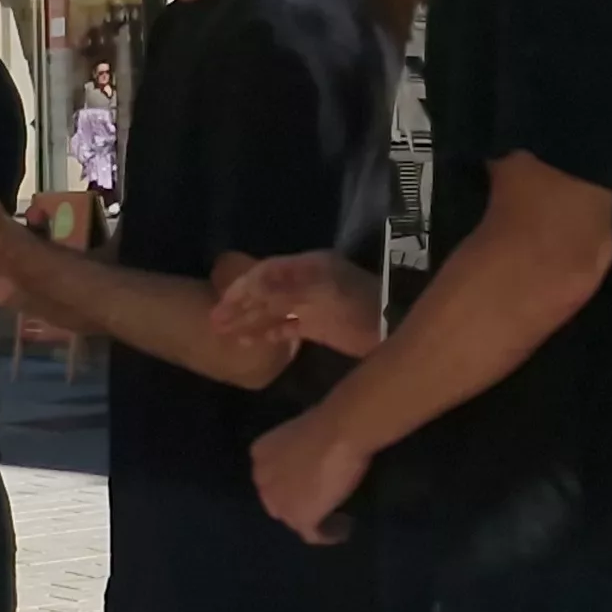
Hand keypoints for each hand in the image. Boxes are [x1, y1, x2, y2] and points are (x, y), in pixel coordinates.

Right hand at [212, 249, 385, 357]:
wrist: (397, 327)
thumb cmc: (361, 306)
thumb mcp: (323, 291)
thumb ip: (287, 286)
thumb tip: (252, 283)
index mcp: (309, 268)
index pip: (266, 272)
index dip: (242, 286)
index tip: (221, 301)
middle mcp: (307, 283)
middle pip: (265, 292)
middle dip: (239, 306)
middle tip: (214, 322)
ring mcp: (312, 305)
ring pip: (272, 311)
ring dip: (248, 321)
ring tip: (224, 333)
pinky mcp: (319, 326)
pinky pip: (286, 327)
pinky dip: (267, 334)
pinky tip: (250, 343)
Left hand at [250, 407, 370, 546]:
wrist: (337, 433)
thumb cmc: (325, 422)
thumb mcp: (302, 430)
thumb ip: (299, 448)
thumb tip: (313, 451)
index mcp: (260, 455)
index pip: (271, 476)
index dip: (290, 480)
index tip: (310, 480)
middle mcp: (262, 481)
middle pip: (277, 499)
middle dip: (296, 501)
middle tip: (321, 500)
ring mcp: (278, 502)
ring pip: (292, 518)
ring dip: (312, 518)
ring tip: (334, 517)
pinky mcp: (299, 518)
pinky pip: (312, 534)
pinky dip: (327, 534)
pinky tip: (341, 531)